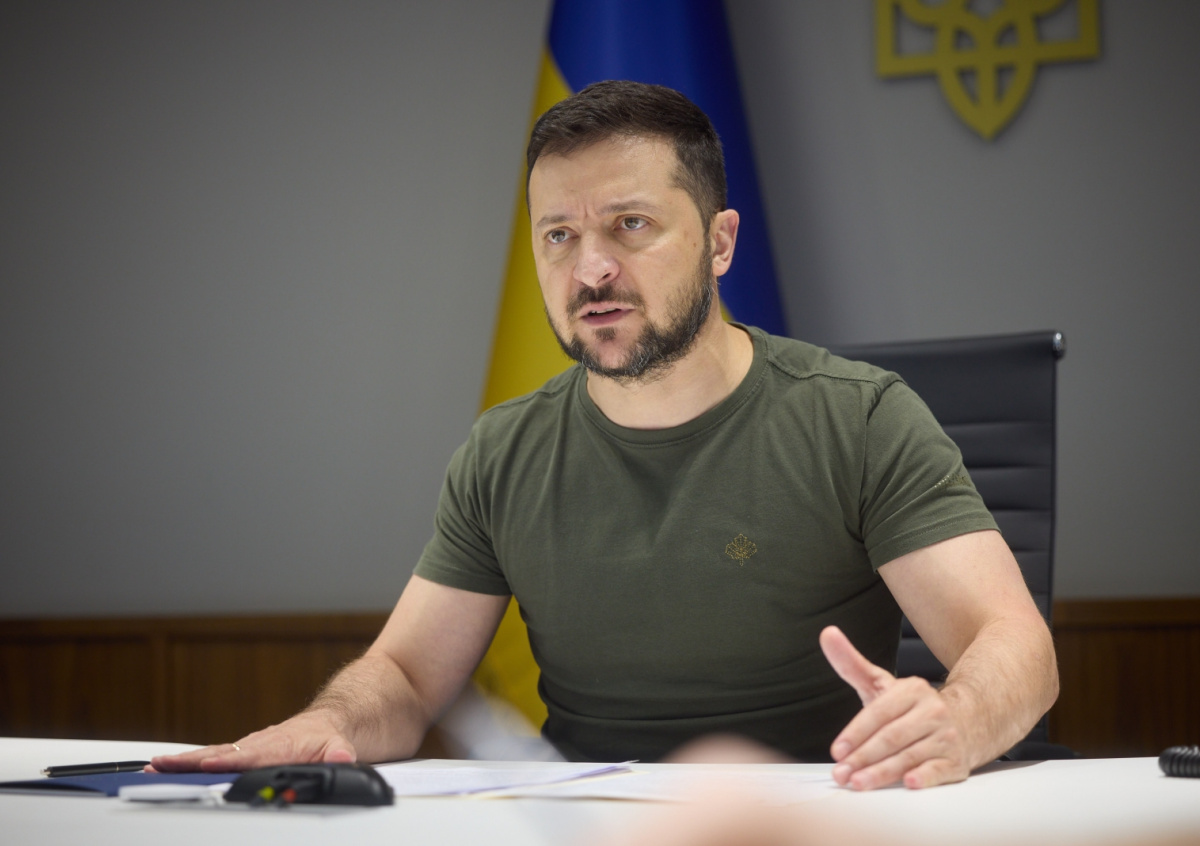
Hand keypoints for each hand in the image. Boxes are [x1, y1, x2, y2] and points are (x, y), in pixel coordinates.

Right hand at [148, 710, 356, 773]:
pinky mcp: (243, 751)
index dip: (229, 761)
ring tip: (152, 768)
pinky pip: (214, 756)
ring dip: (181, 761)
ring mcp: (249, 747)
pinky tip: (167, 768)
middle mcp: (259, 744)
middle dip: (190, 761)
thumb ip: (339, 754)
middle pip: (220, 753)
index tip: (207, 765)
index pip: (250, 755)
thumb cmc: (330, 738)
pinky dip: (190, 762)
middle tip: (159, 766)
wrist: (330, 722)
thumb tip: (342, 758)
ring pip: (212, 753)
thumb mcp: (341, 746)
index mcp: (280, 745)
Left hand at [820, 625, 968, 790]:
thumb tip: (827, 633)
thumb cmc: (913, 708)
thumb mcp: (882, 684)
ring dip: (882, 773)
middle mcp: (932, 711)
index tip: (837, 750)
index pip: (879, 713)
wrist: (968, 720)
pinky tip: (909, 783)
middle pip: (892, 737)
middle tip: (842, 774)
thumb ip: (851, 664)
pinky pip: (939, 770)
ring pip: (910, 756)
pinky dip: (924, 777)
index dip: (856, 733)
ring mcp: (946, 737)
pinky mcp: (956, 761)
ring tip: (859, 783)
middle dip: (863, 757)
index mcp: (912, 690)